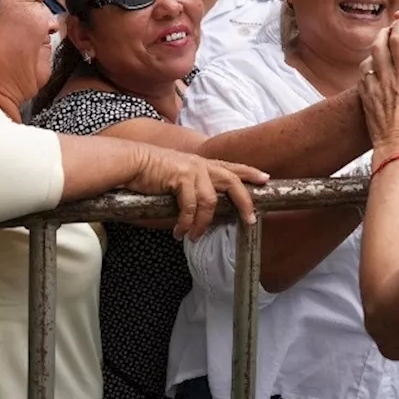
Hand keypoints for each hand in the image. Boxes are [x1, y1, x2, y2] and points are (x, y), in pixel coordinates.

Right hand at [124, 148, 268, 240]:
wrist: (132, 162)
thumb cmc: (153, 172)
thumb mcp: (179, 175)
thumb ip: (194, 187)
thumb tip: (203, 210)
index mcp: (203, 164)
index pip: (232, 167)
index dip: (250, 172)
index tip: (266, 179)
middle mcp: (202, 165)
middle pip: (232, 181)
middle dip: (245, 202)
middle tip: (251, 220)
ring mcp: (192, 169)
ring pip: (210, 201)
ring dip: (203, 223)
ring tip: (193, 236)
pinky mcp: (180, 177)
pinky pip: (190, 206)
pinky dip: (186, 222)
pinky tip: (179, 232)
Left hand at [360, 16, 398, 157]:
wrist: (397, 149)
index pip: (398, 39)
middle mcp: (386, 77)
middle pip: (378, 43)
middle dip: (385, 32)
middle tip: (392, 28)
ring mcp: (373, 87)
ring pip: (368, 58)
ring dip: (376, 49)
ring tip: (383, 46)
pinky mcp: (365, 98)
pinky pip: (363, 75)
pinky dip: (369, 67)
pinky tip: (375, 70)